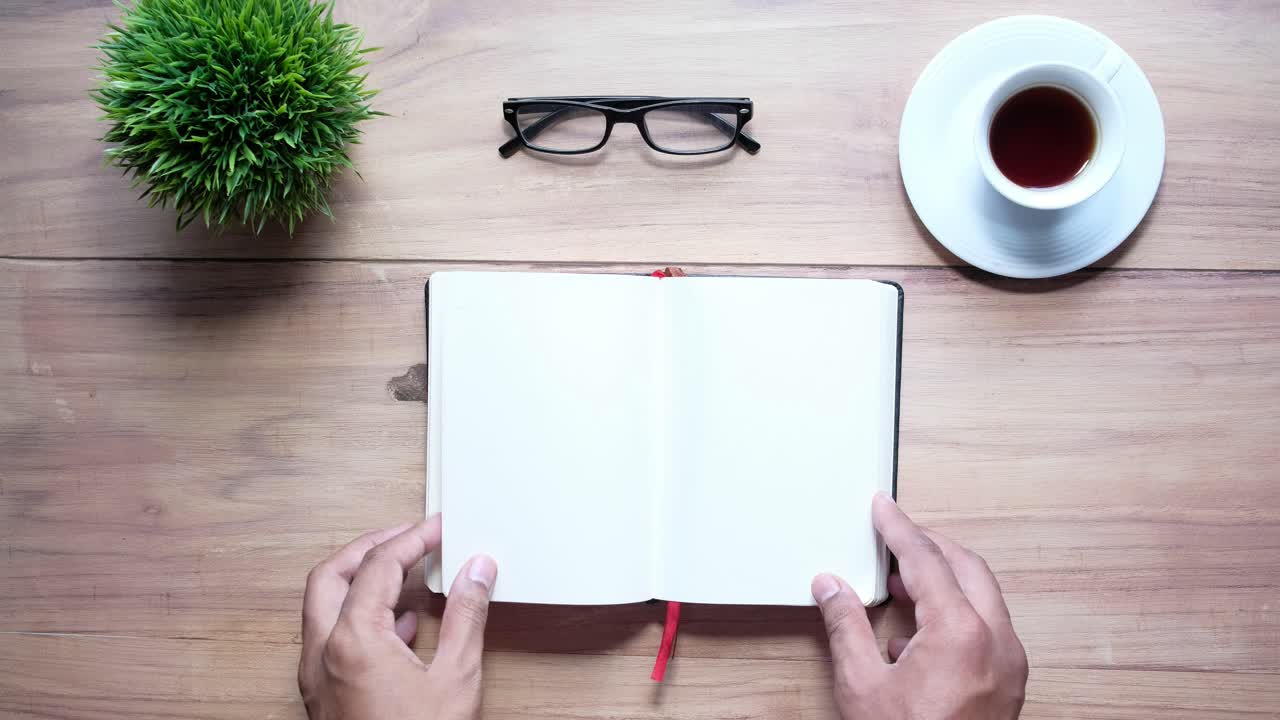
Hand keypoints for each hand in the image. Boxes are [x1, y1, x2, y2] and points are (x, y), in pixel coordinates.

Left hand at [299, 515, 497, 719]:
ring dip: (360, 580)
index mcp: (352, 640)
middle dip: (370, 548)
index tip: (436, 527)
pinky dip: (360, 615)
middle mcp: (322, 653)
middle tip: (407, 537)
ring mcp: (315, 677)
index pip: (379, 565)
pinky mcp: (322, 697)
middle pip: (331, 574)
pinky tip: (402, 624)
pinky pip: (331, 637)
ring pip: (324, 606)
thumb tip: (477, 570)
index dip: (411, 539)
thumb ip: (467, 615)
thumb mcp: (456, 678)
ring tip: (406, 572)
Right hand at [813, 494, 1027, 719]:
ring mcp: (1010, 664)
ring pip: (983, 596)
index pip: (927, 560)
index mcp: (961, 633)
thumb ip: (846, 626)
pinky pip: (989, 627)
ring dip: (944, 579)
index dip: (899, 528)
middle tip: (894, 537)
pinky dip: (957, 612)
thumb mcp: (862, 685)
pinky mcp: (1010, 683)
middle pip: (966, 567)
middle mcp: (997, 642)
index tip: (884, 507)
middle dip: (928, 547)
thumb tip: (831, 587)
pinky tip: (918, 632)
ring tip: (901, 584)